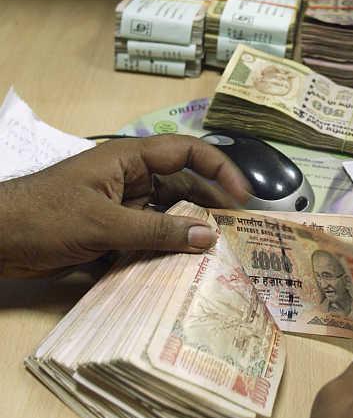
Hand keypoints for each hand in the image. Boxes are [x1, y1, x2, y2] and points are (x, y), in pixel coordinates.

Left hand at [0, 134, 248, 277]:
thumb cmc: (46, 217)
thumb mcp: (104, 224)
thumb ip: (157, 232)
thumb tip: (208, 238)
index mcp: (128, 158)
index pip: (186, 151)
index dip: (219, 169)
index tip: (242, 196)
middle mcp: (129, 178)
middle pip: (181, 184)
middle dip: (210, 204)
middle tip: (238, 231)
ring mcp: (119, 204)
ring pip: (166, 212)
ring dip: (188, 229)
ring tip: (217, 252)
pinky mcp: (110, 231)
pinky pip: (147, 235)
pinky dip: (165, 247)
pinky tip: (183, 266)